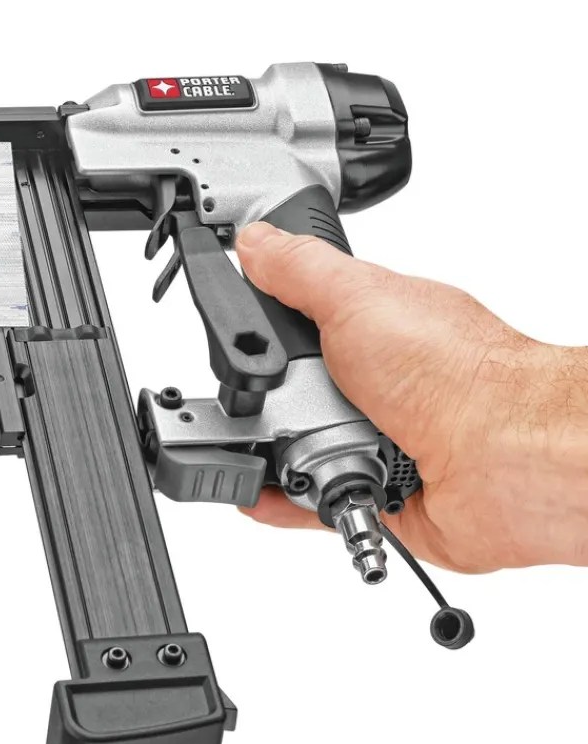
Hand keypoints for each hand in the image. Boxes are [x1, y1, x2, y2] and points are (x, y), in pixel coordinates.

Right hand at [234, 222, 587, 572]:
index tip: (234, 335)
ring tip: (274, 444)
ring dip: (275, 451)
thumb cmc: (457, 373)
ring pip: (298, 447)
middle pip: (289, 392)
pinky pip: (315, 500)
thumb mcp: (358, 298)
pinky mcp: (376, 492)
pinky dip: (285, 502)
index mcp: (374, 327)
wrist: (507, 458)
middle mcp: (376, 383)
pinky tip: (262, 494)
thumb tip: (256, 241)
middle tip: (254, 398)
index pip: (300, 322)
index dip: (265, 328)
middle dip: (263, 399)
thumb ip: (300, 270)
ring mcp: (376, 438)